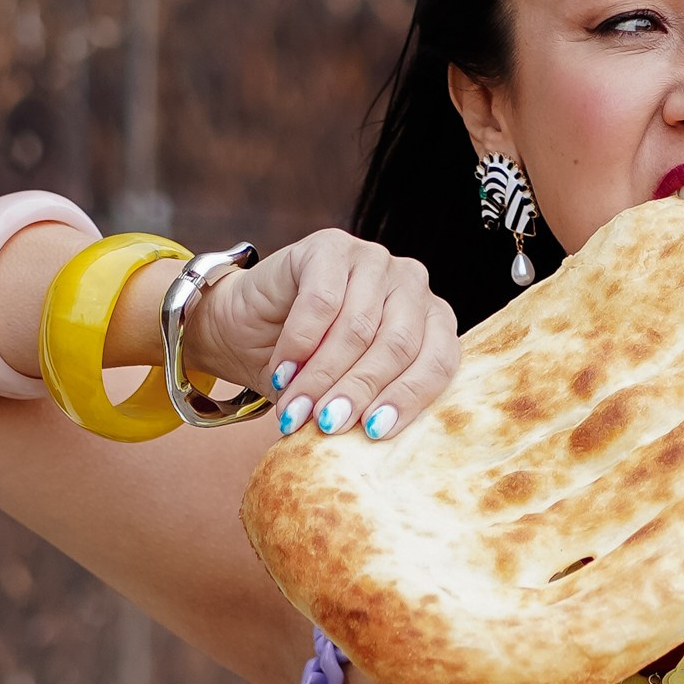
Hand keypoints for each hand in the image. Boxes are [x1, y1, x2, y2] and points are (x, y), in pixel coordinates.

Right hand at [186, 228, 458, 443]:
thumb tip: (373, 437)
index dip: (406, 399)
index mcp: (432, 321)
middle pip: (396, 345)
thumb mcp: (346, 393)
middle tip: (328, 424)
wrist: (247, 333)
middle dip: (358, 391)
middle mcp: (411, 285)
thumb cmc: (307, 369)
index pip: (436, 361)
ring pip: (357, 327)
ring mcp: (373, 260)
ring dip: (322, 375)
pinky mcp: (331, 246)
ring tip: (297, 409)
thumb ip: (370, 406)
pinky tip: (283, 371)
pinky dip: (300, 343)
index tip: (374, 432)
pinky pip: (321, 302)